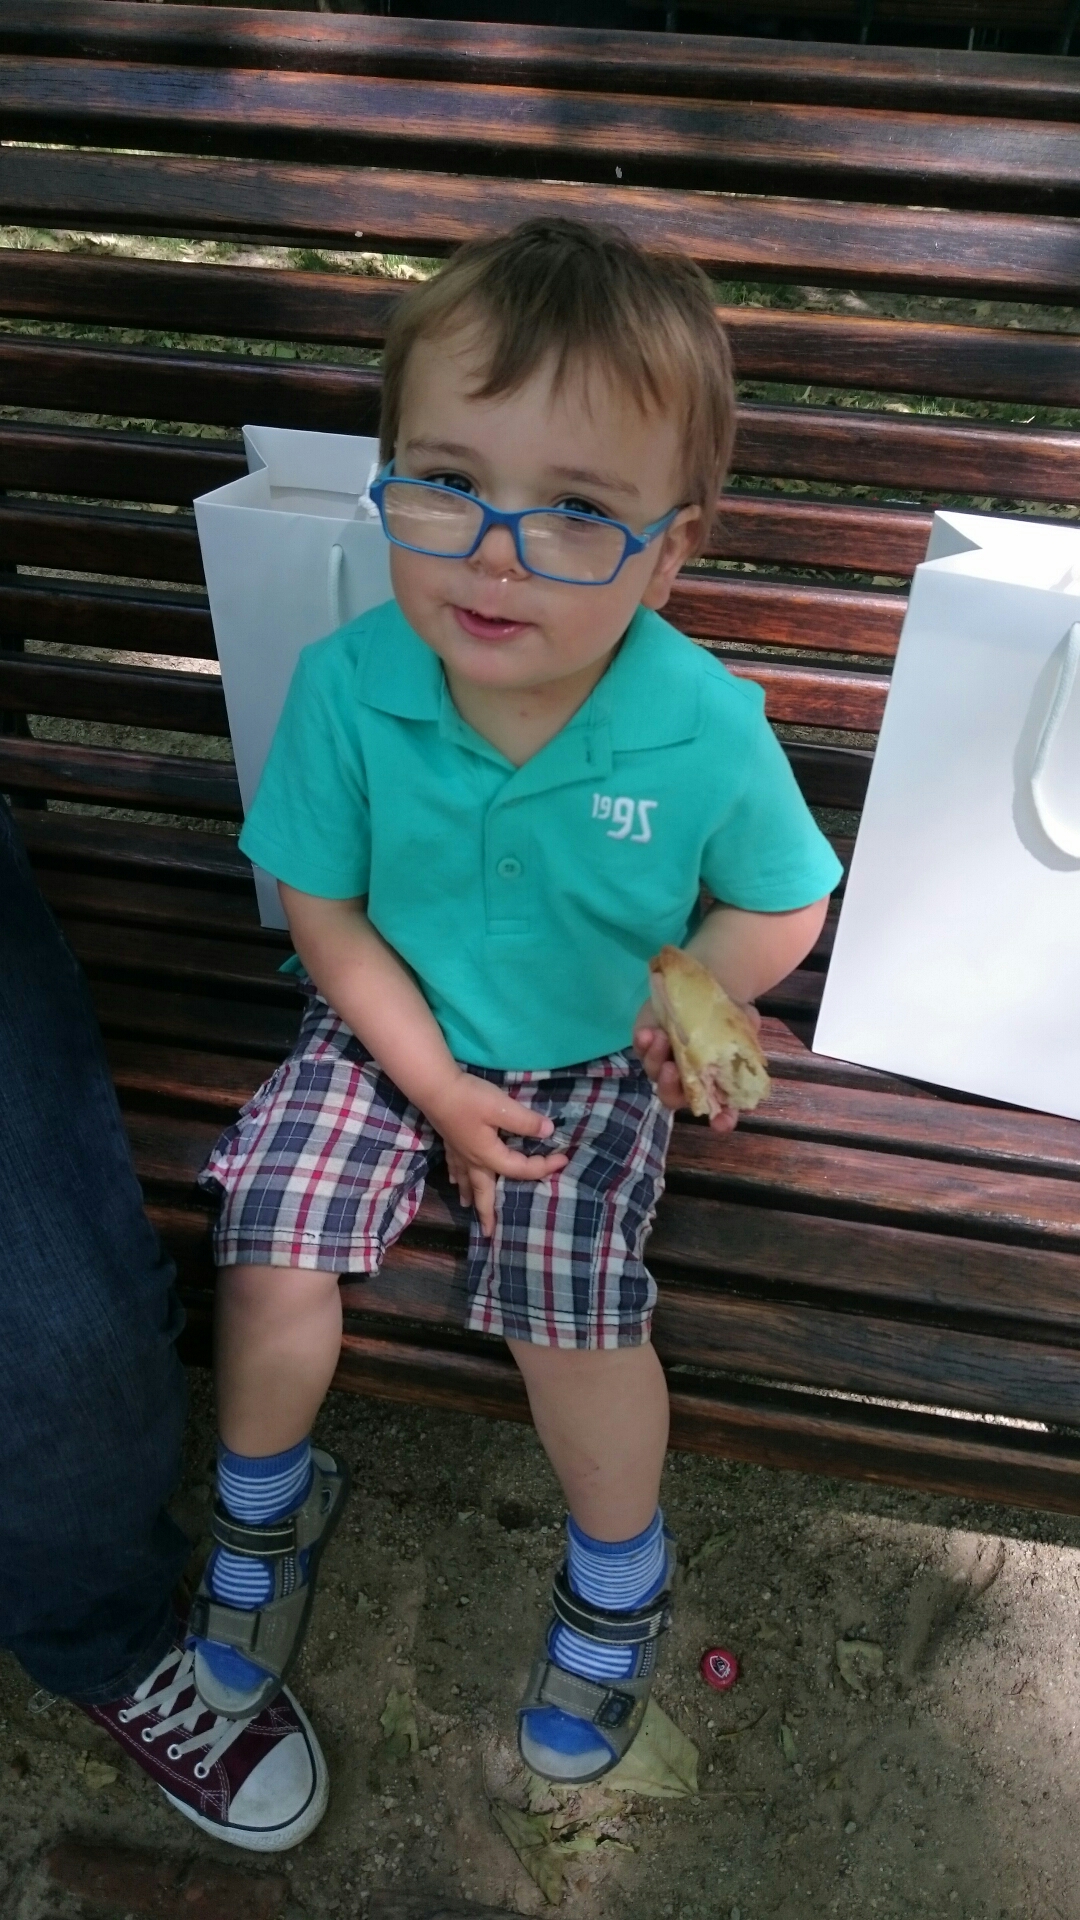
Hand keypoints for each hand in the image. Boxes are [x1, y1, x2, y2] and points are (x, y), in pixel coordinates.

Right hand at [425, 1070, 568, 1238]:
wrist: (435, 1087)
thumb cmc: (469, 1098)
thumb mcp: (502, 1108)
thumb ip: (526, 1121)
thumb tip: (549, 1131)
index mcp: (488, 1156)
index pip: (520, 1169)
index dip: (544, 1166)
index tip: (563, 1159)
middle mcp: (473, 1160)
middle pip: (482, 1192)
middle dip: (487, 1213)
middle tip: (488, 1232)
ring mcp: (458, 1152)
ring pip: (465, 1181)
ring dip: (470, 1196)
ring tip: (468, 1208)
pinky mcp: (450, 1140)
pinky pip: (455, 1166)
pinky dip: (456, 1176)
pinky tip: (453, 1180)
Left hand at [632, 999, 761, 1135]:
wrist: (701, 988)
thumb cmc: (724, 1012)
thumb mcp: (743, 1017)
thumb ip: (748, 1027)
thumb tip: (748, 1030)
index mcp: (715, 1079)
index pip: (721, 1108)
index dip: (722, 1119)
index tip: (721, 1123)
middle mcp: (688, 1079)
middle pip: (675, 1098)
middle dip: (672, 1088)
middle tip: (673, 1069)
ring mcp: (665, 1064)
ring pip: (655, 1075)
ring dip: (657, 1060)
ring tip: (662, 1037)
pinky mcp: (647, 1046)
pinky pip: (640, 1052)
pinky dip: (642, 1045)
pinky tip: (647, 1033)